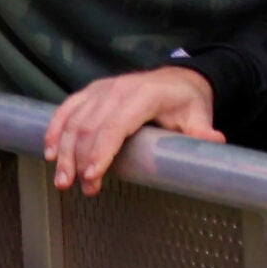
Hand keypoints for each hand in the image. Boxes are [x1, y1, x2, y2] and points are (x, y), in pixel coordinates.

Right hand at [42, 67, 220, 194]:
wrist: (178, 79)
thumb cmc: (187, 102)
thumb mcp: (199, 116)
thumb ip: (201, 132)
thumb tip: (217, 141)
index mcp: (144, 95)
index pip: (116, 124)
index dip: (102, 150)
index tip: (93, 176)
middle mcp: (119, 89)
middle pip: (90, 126)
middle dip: (81, 160)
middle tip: (81, 188)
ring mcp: (102, 89)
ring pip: (75, 121)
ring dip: (64, 151)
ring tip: (63, 181)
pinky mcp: (91, 92)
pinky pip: (67, 109)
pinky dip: (54, 130)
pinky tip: (49, 153)